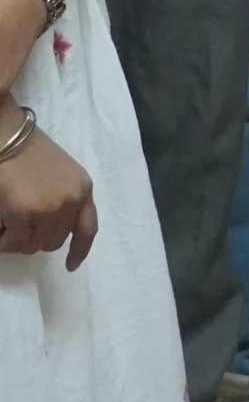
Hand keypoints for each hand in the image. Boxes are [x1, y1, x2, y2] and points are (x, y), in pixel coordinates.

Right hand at [0, 116, 98, 269]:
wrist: (7, 135)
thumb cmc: (28, 151)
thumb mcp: (60, 174)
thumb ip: (62, 199)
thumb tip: (46, 231)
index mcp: (84, 190)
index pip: (88, 229)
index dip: (80, 250)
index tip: (71, 266)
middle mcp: (72, 202)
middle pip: (53, 242)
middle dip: (33, 238)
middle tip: (16, 224)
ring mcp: (49, 210)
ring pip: (31, 246)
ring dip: (16, 239)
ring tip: (7, 220)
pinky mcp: (25, 214)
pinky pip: (12, 241)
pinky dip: (3, 237)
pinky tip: (1, 220)